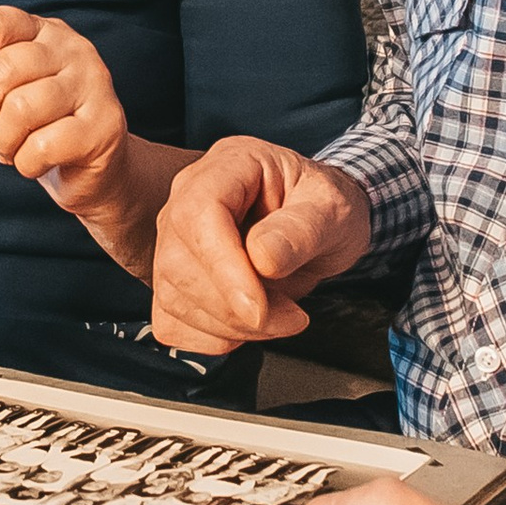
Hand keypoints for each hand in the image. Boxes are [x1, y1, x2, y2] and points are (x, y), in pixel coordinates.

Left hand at [0, 8, 180, 277]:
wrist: (92, 169)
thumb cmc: (38, 125)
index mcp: (41, 31)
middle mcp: (72, 49)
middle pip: (3, 69)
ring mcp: (93, 84)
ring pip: (21, 109)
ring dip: (3, 140)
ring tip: (10, 147)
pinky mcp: (104, 125)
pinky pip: (42, 145)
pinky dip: (26, 163)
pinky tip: (34, 161)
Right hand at [152, 136, 369, 354]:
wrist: (321, 223)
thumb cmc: (326, 207)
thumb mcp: (333, 209)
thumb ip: (301, 231)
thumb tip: (262, 260)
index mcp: (229, 165)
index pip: (199, 214)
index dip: (223, 267)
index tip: (259, 309)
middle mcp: (189, 196)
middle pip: (179, 263)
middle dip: (235, 308)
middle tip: (292, 317)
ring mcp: (175, 237)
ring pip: (173, 297)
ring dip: (229, 327)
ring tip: (281, 317)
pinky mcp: (175, 277)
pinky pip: (172, 321)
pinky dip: (210, 339)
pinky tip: (248, 328)